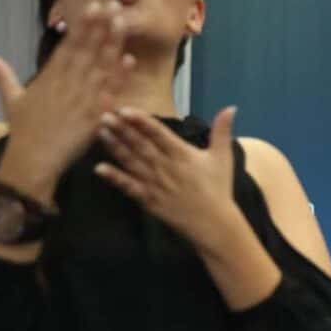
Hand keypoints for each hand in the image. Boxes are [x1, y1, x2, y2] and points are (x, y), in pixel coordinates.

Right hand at [0, 0, 132, 200]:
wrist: (33, 159)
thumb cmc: (24, 131)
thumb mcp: (11, 100)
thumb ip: (2, 76)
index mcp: (49, 76)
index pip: (70, 45)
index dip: (84, 25)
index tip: (95, 6)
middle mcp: (66, 82)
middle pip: (87, 48)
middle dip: (101, 25)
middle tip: (115, 2)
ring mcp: (82, 97)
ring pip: (101, 65)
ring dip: (113, 42)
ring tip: (123, 21)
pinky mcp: (94, 115)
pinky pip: (110, 92)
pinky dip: (119, 76)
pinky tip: (129, 60)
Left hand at [95, 106, 239, 251]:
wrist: (214, 223)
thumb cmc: (218, 189)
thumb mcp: (223, 157)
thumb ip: (222, 131)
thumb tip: (231, 107)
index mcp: (183, 155)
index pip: (159, 133)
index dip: (141, 121)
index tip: (125, 110)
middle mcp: (166, 167)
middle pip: (140, 145)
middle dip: (122, 130)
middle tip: (105, 116)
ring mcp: (156, 184)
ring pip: (131, 162)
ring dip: (115, 147)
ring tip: (101, 132)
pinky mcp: (149, 200)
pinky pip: (129, 187)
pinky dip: (114, 178)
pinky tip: (99, 168)